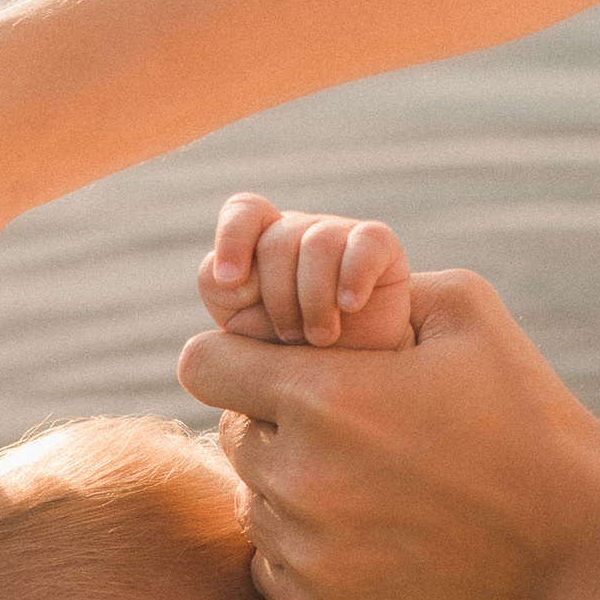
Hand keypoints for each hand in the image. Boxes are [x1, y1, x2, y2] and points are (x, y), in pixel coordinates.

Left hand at [177, 269, 599, 599]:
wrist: (576, 546)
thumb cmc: (527, 417)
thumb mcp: (465, 313)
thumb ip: (373, 286)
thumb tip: (310, 287)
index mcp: (322, 396)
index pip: (203, 364)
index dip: (237, 358)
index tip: (279, 367)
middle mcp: (299, 476)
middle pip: (231, 435)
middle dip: (276, 424)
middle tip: (350, 430)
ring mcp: (306, 550)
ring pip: (254, 503)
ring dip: (293, 489)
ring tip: (372, 484)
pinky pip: (271, 566)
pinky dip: (307, 551)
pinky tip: (370, 534)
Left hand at [196, 195, 413, 351]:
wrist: (353, 386)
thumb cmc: (292, 364)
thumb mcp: (242, 341)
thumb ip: (219, 296)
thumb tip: (226, 274)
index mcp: (260, 248)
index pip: (244, 212)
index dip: (234, 239)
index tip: (231, 283)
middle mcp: (299, 234)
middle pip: (276, 241)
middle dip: (278, 299)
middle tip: (290, 338)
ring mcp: (340, 237)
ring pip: (318, 243)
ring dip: (314, 301)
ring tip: (321, 339)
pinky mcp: (380, 250)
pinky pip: (366, 242)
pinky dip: (353, 277)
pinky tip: (349, 306)